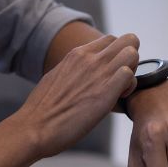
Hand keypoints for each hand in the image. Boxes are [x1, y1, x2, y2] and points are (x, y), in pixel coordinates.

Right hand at [14, 33, 139, 158]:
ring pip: (132, 53)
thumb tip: (81, 73)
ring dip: (133, 70)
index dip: (117, 54)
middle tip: (123, 79)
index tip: (112, 72)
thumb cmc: (44, 109)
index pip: (111, 39)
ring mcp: (98, 74)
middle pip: (128, 41)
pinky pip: (130, 76)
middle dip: (131, 58)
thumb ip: (75, 70)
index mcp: (77, 54)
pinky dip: (130, 87)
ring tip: (122, 89)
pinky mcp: (104, 93)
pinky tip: (120, 99)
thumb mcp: (58, 76)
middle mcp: (89, 59)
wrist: (34, 127)